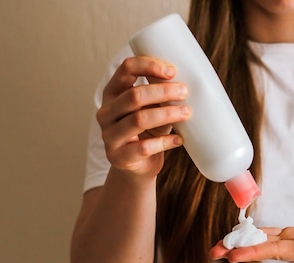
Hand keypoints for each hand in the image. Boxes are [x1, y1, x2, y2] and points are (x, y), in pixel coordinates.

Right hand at [96, 56, 190, 180]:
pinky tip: (179, 139)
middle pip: (134, 96)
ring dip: (167, 114)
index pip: (126, 69)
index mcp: (113, 94)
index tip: (172, 71)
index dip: (149, 65)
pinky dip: (165, 142)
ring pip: (139, 120)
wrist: (138, 166)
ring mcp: (110, 135)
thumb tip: (185, 82)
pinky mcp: (119, 157)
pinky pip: (144, 147)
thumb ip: (160, 95)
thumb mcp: (152, 109)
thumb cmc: (148, 131)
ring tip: (186, 113)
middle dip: (163, 91)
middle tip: (185, 92)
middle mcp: (107, 112)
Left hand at [210, 221, 293, 262]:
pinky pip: (273, 240)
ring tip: (221, 245)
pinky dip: (257, 237)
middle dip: (239, 250)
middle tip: (214, 251)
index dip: (253, 251)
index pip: (276, 251)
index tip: (232, 254)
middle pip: (263, 250)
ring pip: (265, 246)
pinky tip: (245, 235)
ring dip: (243, 245)